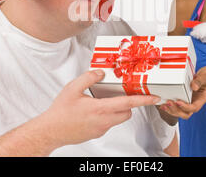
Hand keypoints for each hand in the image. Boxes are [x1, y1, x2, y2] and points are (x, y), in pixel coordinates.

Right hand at [40, 70, 160, 146]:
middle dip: (129, 104)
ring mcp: (100, 129)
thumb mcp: (72, 89)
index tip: (155, 98)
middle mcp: (103, 121)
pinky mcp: (96, 133)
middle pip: (127, 113)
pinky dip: (107, 115)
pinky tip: (93, 109)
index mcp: (100, 109)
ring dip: (117, 110)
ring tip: (103, 100)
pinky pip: (108, 123)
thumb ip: (89, 78)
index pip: (128, 104)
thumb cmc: (60, 112)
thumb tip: (101, 72)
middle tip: (123, 94)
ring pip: (118, 119)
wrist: (51, 131)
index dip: (143, 100)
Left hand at [159, 66, 205, 118]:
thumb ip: (200, 80)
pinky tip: (163, 103)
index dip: (186, 107)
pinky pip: (177, 105)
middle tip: (169, 102)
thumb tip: (193, 86)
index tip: (178, 102)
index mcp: (202, 98)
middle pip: (186, 113)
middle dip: (177, 110)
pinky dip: (170, 106)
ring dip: (172, 110)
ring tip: (164, 105)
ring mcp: (190, 101)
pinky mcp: (185, 98)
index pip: (194, 107)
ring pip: (181, 112)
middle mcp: (196, 102)